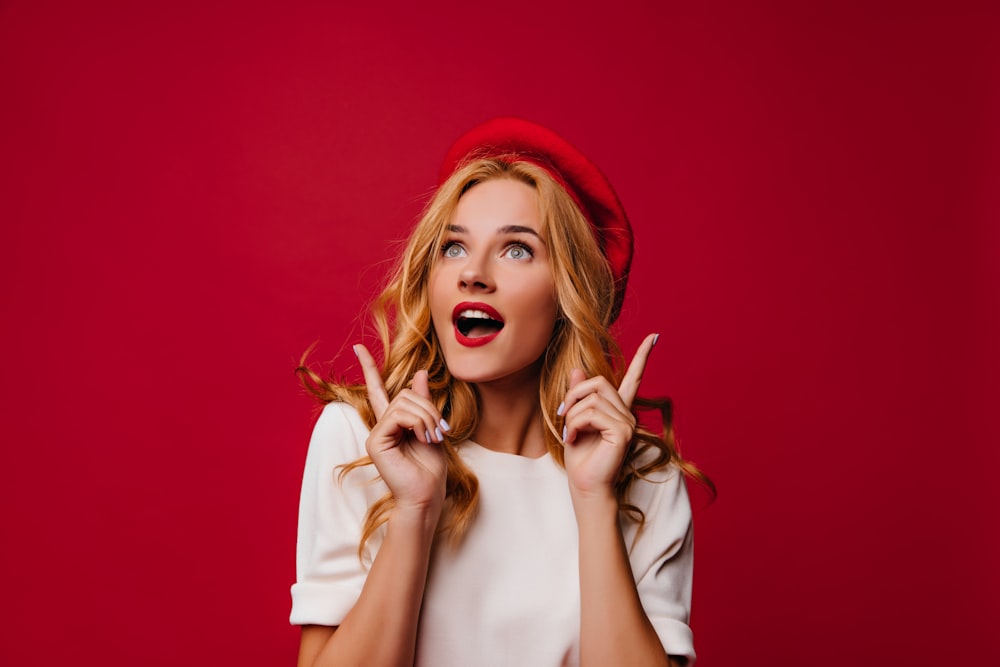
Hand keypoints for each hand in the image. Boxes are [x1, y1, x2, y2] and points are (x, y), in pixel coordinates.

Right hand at [355, 344, 447, 514]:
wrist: (427, 494)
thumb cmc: (431, 467)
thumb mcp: (432, 427)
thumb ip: (424, 401)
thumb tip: (420, 373)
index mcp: (393, 422)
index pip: (378, 389)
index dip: (369, 367)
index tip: (358, 347)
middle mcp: (381, 425)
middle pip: (404, 393)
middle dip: (429, 408)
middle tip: (441, 430)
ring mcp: (376, 433)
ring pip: (403, 403)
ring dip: (427, 417)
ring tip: (433, 437)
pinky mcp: (375, 441)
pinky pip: (397, 416)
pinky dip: (416, 423)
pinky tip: (422, 438)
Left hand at [560, 333, 656, 503]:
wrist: (585, 486)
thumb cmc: (580, 459)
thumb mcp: (573, 420)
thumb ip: (578, 396)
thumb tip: (578, 370)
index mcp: (618, 410)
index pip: (634, 378)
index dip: (644, 356)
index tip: (654, 336)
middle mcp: (628, 414)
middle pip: (599, 382)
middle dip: (574, 395)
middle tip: (562, 415)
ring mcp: (628, 423)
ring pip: (592, 398)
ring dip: (571, 415)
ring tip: (568, 433)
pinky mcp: (623, 432)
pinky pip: (592, 413)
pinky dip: (575, 424)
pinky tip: (572, 439)